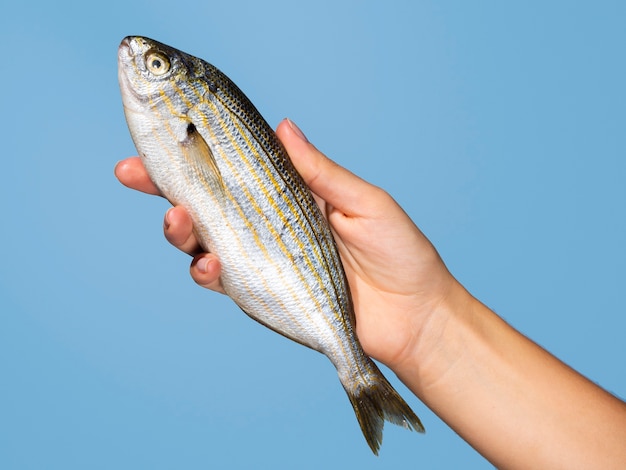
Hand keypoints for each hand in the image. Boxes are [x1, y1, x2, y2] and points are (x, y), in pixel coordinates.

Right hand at [114, 119, 457, 368]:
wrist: (415, 317)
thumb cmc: (400, 253)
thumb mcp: (364, 202)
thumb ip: (320, 172)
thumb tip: (284, 126)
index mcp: (292, 194)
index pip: (236, 168)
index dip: (197, 153)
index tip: (158, 138)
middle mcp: (270, 224)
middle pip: (207, 203)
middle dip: (165, 187)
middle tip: (136, 174)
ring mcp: (264, 259)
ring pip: (204, 241)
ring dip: (180, 230)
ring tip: (177, 222)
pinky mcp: (263, 293)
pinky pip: (223, 280)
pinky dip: (208, 271)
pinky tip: (210, 264)